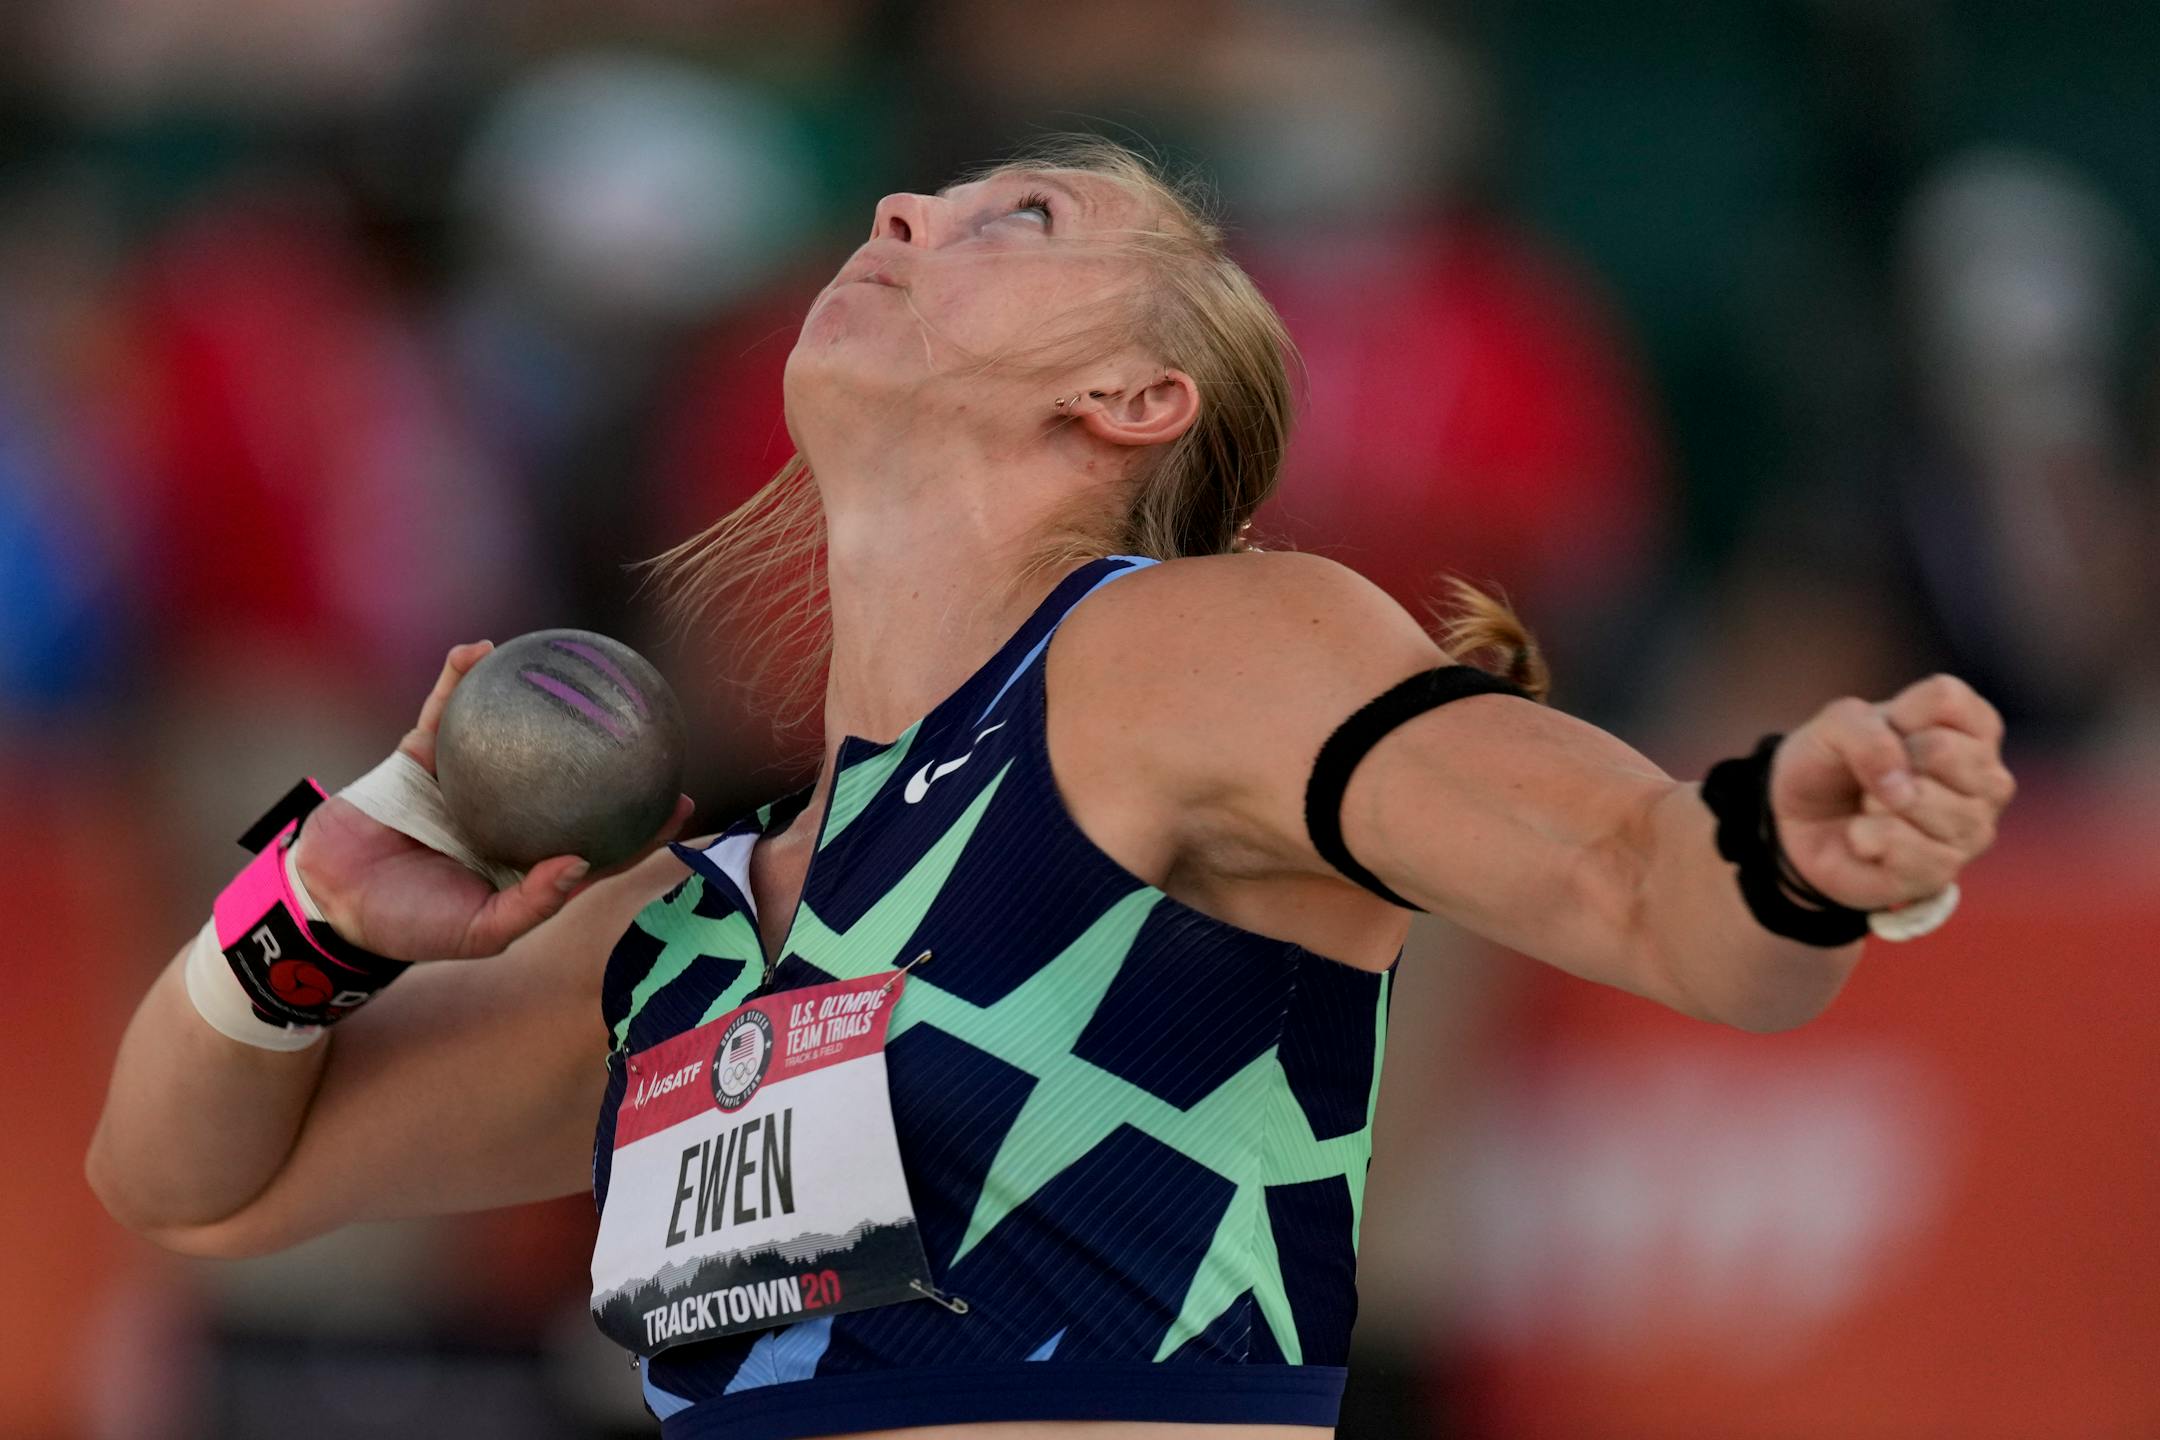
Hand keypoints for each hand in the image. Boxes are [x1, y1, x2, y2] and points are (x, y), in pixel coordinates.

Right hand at [290, 641, 693, 961]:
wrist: (332, 899)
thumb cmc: (410, 925)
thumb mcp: (479, 930)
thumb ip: (533, 902)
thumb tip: (582, 864)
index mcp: (527, 858)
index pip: (600, 840)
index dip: (641, 825)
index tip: (682, 800)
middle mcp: (506, 815)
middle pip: (565, 775)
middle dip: (606, 748)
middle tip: (648, 718)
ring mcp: (466, 781)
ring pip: (511, 730)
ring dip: (535, 693)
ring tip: (568, 660)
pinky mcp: (422, 755)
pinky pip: (446, 708)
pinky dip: (459, 679)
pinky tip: (478, 652)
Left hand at [1769, 674, 2016, 912]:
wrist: (1798, 825)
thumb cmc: (1831, 765)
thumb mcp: (1831, 726)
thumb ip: (1864, 732)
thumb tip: (1903, 788)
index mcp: (1974, 729)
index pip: (1947, 699)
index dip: (1897, 713)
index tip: (1886, 732)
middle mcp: (1989, 779)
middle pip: (1941, 750)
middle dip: (1887, 760)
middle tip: (1875, 777)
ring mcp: (1974, 828)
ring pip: (1921, 799)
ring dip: (1874, 801)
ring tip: (1871, 808)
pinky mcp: (1943, 871)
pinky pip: (1905, 847)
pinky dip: (1866, 838)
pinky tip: (1865, 839)